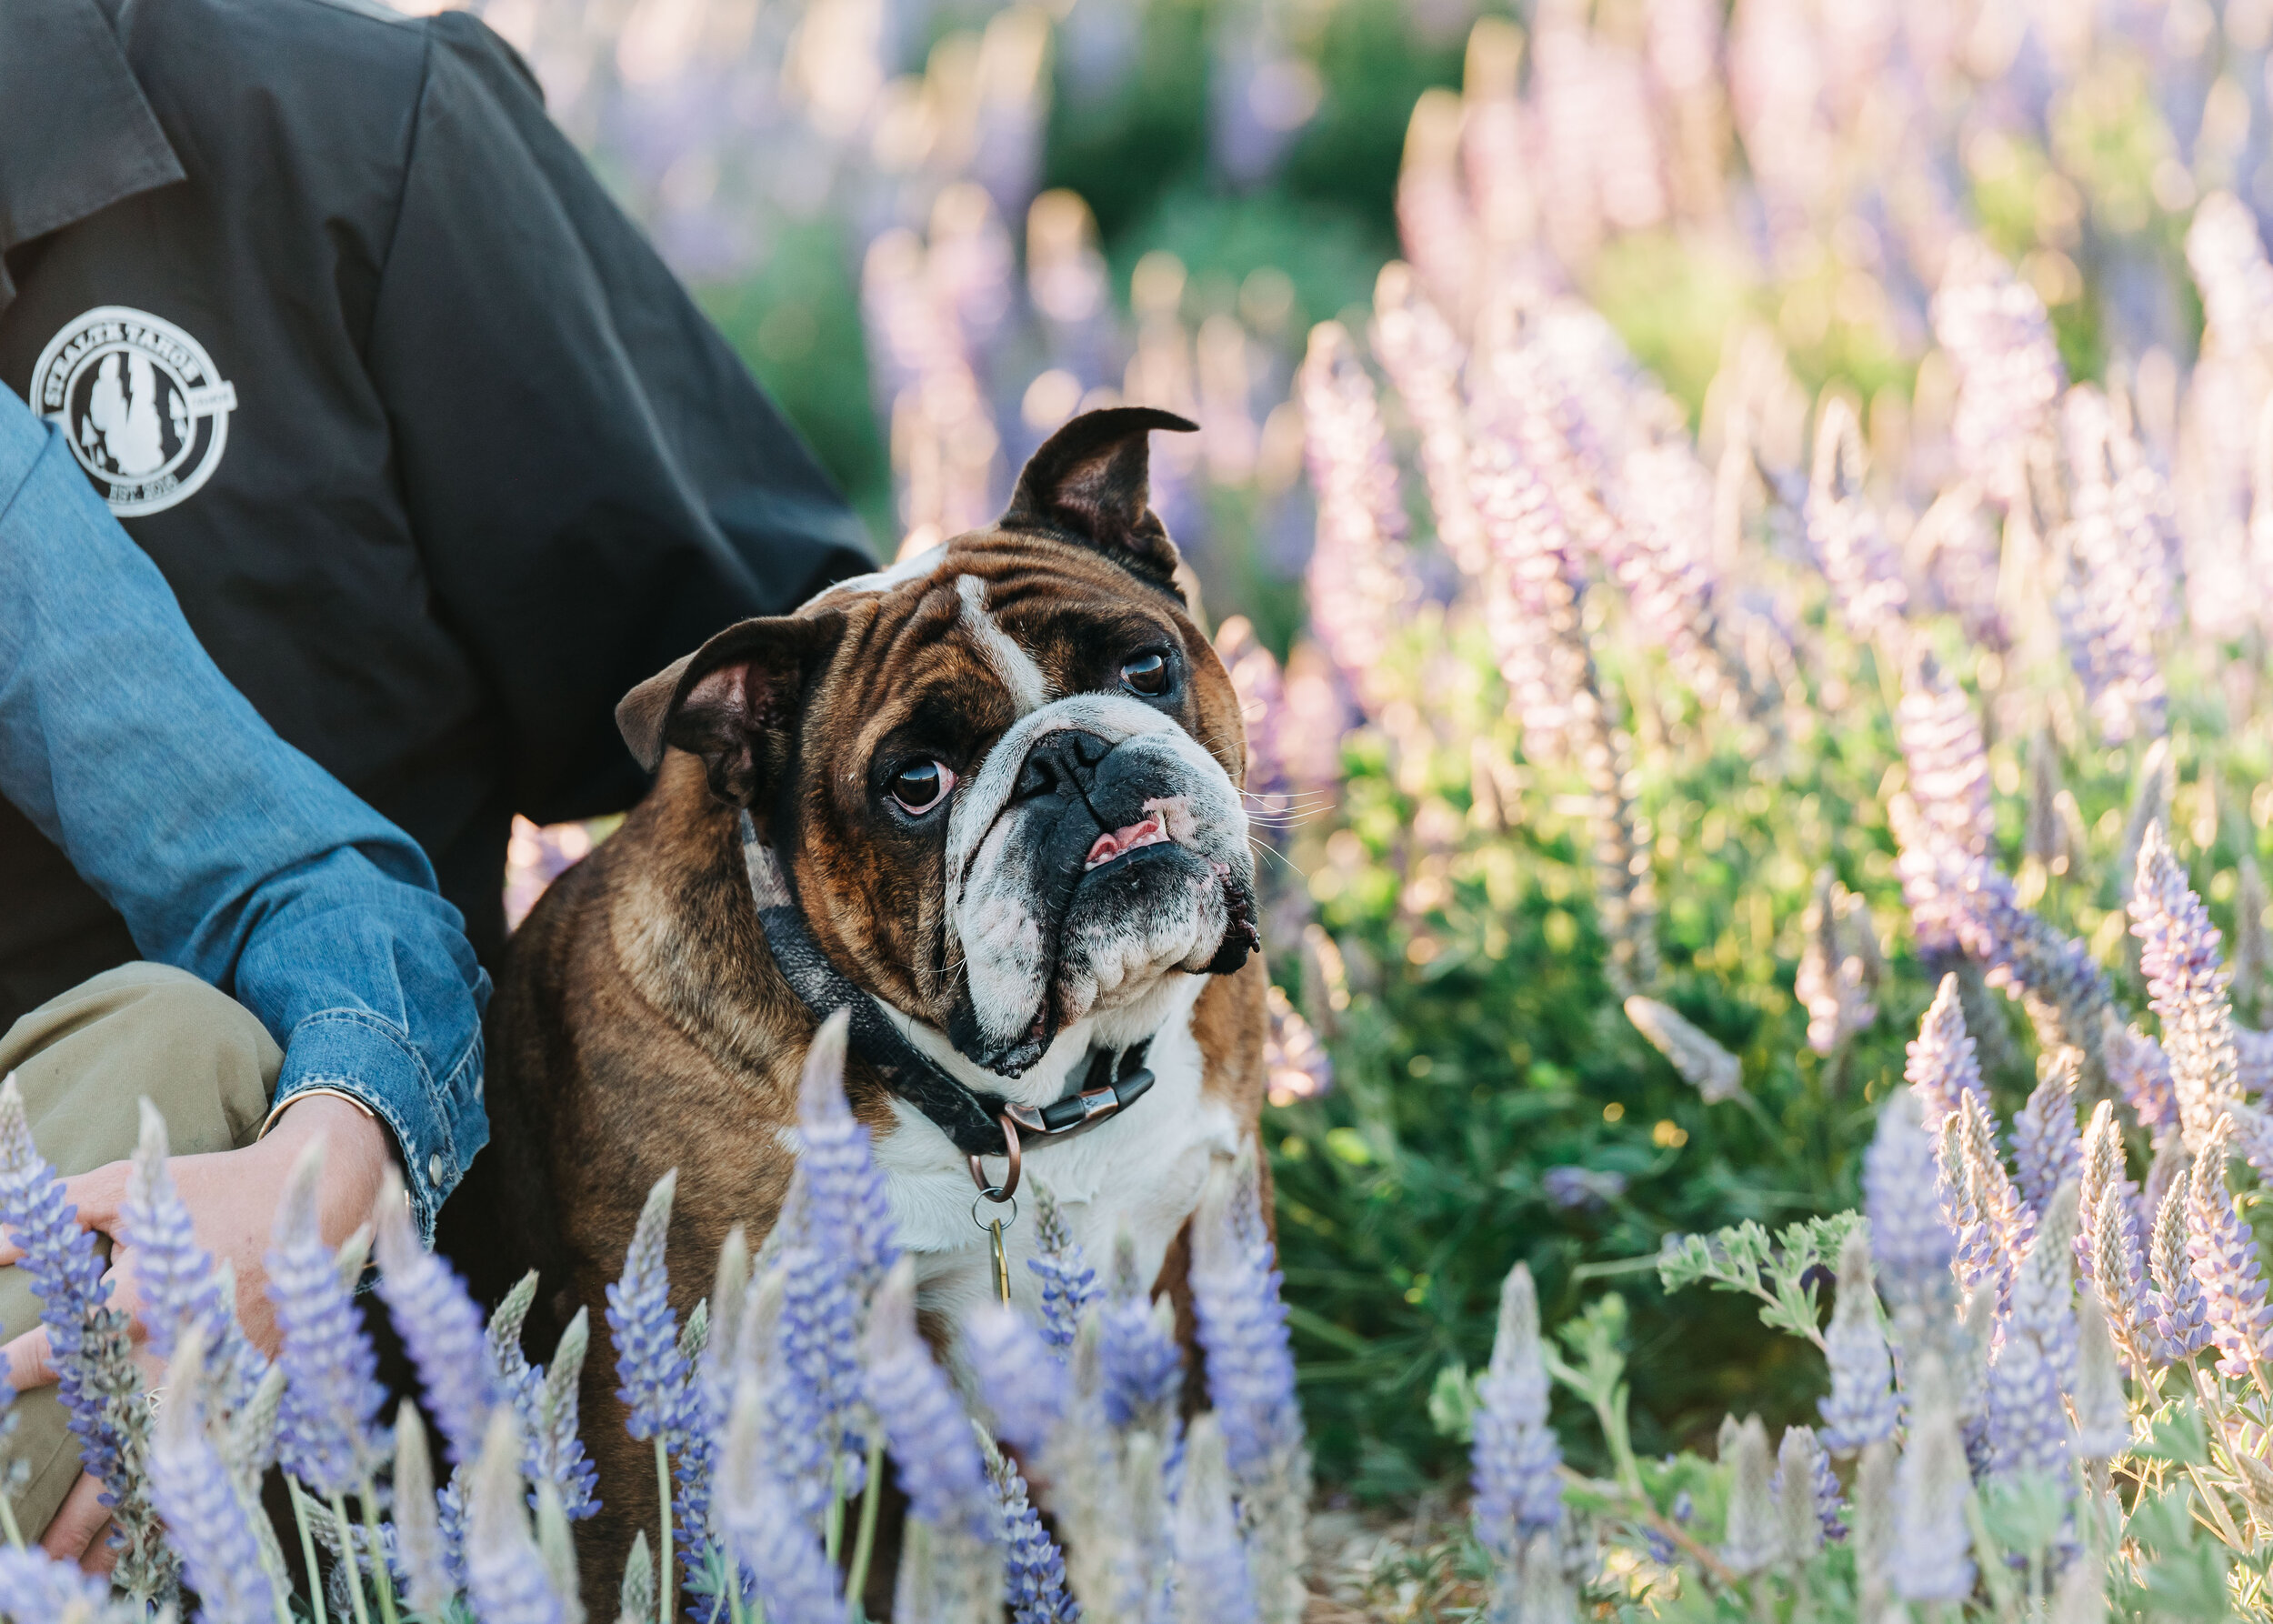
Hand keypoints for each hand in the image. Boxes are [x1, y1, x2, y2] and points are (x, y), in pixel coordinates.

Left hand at [0, 1094, 394, 1565]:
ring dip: (125, 1528)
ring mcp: (223, 1379)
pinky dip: (191, 1504)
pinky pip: (220, 1458)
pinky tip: (163, 1546)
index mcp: (137, 1306)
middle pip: (114, 1453)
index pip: (50, 1359)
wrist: (316, 1202)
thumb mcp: (125, 1190)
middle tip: (30, 1560)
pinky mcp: (259, 1387)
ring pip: (167, 1470)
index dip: (5, 1376)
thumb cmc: (213, 1191)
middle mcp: (176, 1357)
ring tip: (82, 1574)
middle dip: (71, 1514)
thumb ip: (45, 1217)